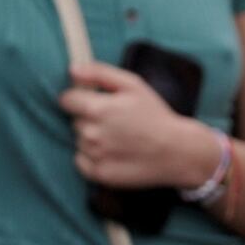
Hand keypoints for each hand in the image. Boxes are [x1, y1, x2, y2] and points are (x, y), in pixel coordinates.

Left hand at [60, 62, 221, 189]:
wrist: (177, 151)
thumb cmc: (156, 115)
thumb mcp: (134, 85)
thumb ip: (100, 73)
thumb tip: (72, 69)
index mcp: (97, 109)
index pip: (66, 100)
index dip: (79, 98)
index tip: (95, 102)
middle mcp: (91, 133)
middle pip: (75, 121)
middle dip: (90, 119)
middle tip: (116, 122)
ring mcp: (94, 155)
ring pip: (79, 140)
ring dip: (93, 138)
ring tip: (119, 138)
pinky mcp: (98, 174)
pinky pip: (81, 161)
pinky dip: (92, 157)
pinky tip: (113, 153)